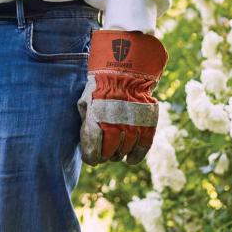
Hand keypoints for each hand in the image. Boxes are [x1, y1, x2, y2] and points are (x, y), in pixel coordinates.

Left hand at [77, 29, 167, 165]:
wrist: (123, 71)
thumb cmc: (99, 87)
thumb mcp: (85, 102)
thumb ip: (86, 122)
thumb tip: (86, 141)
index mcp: (96, 122)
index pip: (93, 151)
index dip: (91, 157)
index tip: (91, 157)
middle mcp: (115, 126)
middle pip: (109, 153)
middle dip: (105, 156)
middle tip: (103, 153)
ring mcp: (132, 125)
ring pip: (125, 150)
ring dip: (119, 154)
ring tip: (115, 152)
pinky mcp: (146, 124)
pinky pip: (143, 146)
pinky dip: (137, 156)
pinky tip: (130, 160)